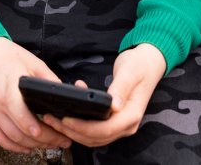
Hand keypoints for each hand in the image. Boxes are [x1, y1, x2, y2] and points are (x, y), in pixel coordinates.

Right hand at [0, 38, 71, 152]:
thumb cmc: (5, 55)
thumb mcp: (32, 62)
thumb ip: (48, 79)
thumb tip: (63, 93)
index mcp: (9, 92)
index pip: (25, 121)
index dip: (43, 133)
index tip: (59, 135)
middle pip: (21, 133)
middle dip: (44, 142)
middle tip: (61, 142)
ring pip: (11, 139)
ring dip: (31, 146)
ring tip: (47, 145)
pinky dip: (12, 146)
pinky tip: (25, 147)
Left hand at [41, 44, 165, 146]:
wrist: (149, 63)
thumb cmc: (139, 65)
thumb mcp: (129, 72)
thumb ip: (120, 89)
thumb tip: (113, 106)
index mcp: (131, 115)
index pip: (104, 130)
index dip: (83, 127)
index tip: (65, 119)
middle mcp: (127, 124)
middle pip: (96, 138)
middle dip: (72, 131)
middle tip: (51, 119)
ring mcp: (121, 125)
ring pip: (93, 138)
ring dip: (73, 131)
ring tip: (54, 118)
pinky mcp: (114, 121)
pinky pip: (95, 130)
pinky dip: (79, 126)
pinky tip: (69, 111)